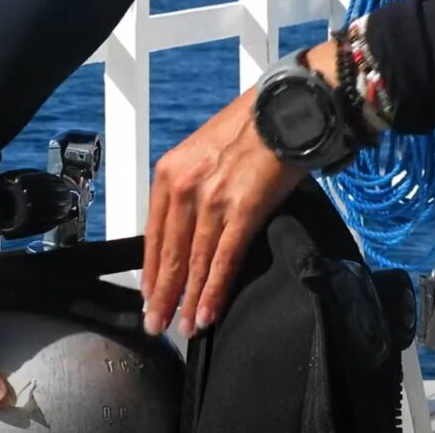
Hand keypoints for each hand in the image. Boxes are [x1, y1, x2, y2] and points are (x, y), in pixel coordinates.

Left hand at [141, 40, 337, 338]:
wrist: (286, 108)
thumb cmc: (251, 127)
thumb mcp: (203, 153)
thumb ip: (191, 187)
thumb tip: (189, 226)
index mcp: (169, 173)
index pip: (152, 233)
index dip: (151, 270)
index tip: (148, 295)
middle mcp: (184, 187)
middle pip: (168, 253)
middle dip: (162, 294)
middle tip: (157, 323)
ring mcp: (212, 200)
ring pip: (193, 262)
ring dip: (188, 300)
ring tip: (183, 326)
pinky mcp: (243, 209)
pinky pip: (224, 259)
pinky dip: (214, 290)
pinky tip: (207, 312)